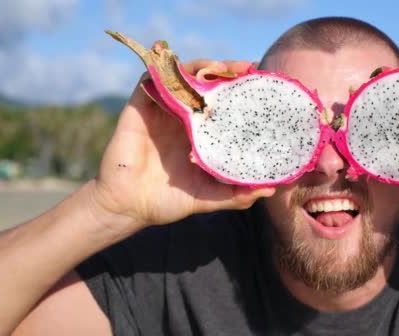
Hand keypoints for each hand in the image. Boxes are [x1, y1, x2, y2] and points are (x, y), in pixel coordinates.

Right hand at [93, 59, 274, 228]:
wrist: (129, 207)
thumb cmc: (168, 201)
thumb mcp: (210, 197)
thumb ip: (237, 195)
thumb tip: (269, 190)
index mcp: (201, 134)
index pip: (224, 104)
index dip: (240, 92)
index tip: (261, 86)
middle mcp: (183, 118)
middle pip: (207, 84)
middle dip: (227, 72)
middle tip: (247, 68)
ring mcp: (162, 111)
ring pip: (183, 76)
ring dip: (203, 66)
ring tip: (222, 67)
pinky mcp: (140, 108)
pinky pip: (153, 80)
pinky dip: (169, 71)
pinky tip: (186, 72)